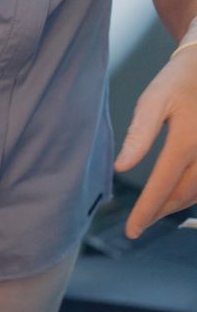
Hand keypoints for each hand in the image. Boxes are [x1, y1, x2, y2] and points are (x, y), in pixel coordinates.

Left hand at [115, 47, 196, 238]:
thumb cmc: (178, 80)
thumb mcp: (153, 101)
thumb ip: (139, 135)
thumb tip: (122, 167)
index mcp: (187, 141)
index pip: (162, 187)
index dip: (145, 212)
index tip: (131, 231)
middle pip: (182, 194)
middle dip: (159, 212)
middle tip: (138, 225)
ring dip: (177, 205)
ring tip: (154, 212)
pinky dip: (193, 192)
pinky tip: (178, 195)